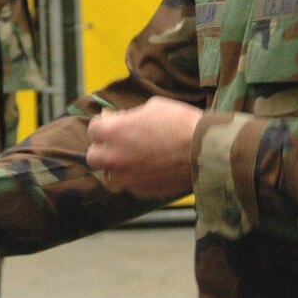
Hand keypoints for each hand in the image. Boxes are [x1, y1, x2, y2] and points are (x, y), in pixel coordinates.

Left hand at [86, 96, 201, 199]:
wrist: (204, 150)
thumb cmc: (181, 123)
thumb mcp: (153, 107)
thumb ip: (130, 116)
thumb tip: (122, 121)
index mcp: (113, 132)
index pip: (93, 129)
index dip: (103, 125)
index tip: (111, 123)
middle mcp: (114, 157)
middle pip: (93, 157)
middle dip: (102, 149)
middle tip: (116, 144)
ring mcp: (127, 177)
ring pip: (110, 177)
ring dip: (117, 168)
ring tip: (132, 160)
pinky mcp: (142, 191)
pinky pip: (131, 186)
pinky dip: (136, 179)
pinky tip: (150, 170)